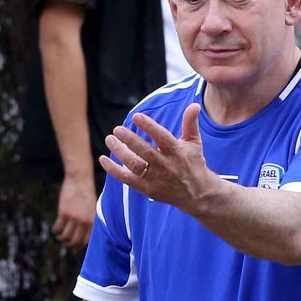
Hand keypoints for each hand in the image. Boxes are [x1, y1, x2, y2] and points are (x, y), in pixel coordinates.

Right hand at [53, 174, 96, 250]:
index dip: (78, 248)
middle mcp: (83, 222)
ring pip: (64, 237)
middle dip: (68, 245)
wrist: (80, 180)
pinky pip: (57, 228)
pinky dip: (55, 231)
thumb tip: (82, 235)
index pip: (84, 242)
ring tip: (59, 235)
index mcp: (91, 222)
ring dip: (60, 238)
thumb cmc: (86, 194)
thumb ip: (88, 221)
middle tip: (64, 242)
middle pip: (74, 242)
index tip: (73, 250)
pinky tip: (55, 228)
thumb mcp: (92, 209)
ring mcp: (73, 218)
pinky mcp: (63, 213)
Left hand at [101, 102, 217, 216]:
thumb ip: (191, 123)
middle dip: (130, 139)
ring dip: (120, 152)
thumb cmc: (193, 163)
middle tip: (117, 129)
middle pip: (145, 152)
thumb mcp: (195, 143)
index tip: (136, 116)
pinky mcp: (148, 189)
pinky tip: (103, 159)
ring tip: (109, 139)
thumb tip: (194, 105)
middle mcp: (167, 166)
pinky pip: (127, 179)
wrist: (197, 195)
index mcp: (178, 153)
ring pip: (135, 165)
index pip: (162, 137)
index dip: (149, 126)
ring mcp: (156, 179)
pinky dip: (114, 170)